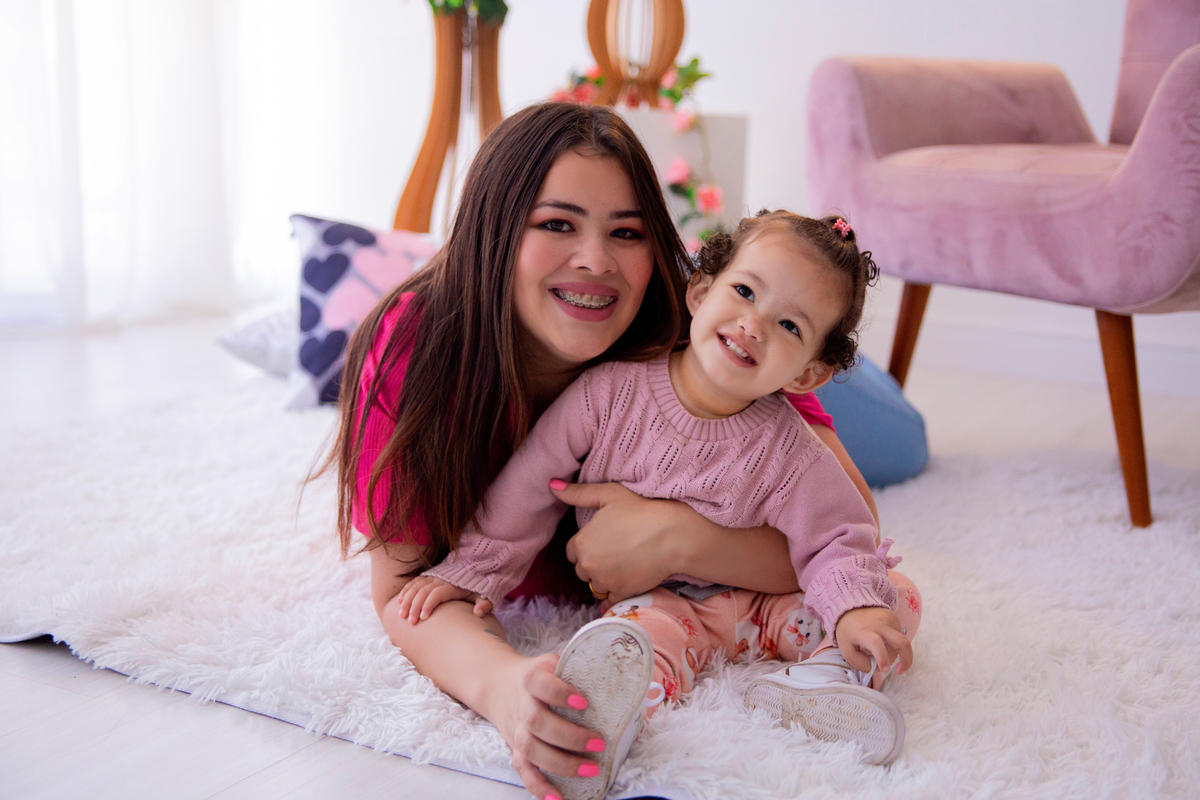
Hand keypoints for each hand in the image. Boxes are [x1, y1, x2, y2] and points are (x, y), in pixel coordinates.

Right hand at [395, 575, 492, 623]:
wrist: (477, 571)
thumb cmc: (480, 589)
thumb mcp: (487, 595)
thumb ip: (484, 604)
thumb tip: (478, 612)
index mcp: (454, 586)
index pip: (437, 593)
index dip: (429, 605)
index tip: (423, 618)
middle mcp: (442, 579)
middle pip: (424, 591)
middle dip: (414, 606)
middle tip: (410, 622)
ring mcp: (434, 577)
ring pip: (416, 586)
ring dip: (407, 600)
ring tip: (401, 615)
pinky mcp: (430, 576)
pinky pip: (415, 582)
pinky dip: (406, 591)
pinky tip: (399, 601)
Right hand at [490, 653, 608, 799]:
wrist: (498, 685)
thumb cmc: (540, 675)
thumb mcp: (554, 662)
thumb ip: (579, 669)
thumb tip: (623, 677)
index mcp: (531, 679)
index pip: (540, 683)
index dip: (559, 693)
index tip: (583, 702)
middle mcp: (521, 705)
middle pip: (536, 721)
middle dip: (569, 736)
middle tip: (599, 743)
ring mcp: (517, 730)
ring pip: (530, 749)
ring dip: (560, 763)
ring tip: (591, 770)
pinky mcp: (516, 750)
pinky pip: (524, 770)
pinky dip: (539, 786)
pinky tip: (557, 798)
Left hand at [552, 481, 679, 602]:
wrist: (672, 535)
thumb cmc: (641, 511)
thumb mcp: (608, 494)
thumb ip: (578, 493)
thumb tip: (551, 484)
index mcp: (582, 542)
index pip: (573, 551)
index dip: (587, 545)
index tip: (604, 539)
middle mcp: (589, 565)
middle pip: (583, 570)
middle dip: (594, 562)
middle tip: (617, 549)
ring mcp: (605, 582)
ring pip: (597, 584)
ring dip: (605, 577)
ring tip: (625, 562)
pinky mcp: (621, 593)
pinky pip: (610, 599)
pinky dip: (616, 592)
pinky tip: (628, 578)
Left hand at [834, 606, 912, 685]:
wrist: (851, 608)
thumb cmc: (849, 631)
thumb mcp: (847, 650)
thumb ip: (860, 663)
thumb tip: (878, 669)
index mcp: (865, 632)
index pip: (876, 644)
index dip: (882, 658)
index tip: (885, 669)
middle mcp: (881, 625)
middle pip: (902, 643)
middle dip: (906, 660)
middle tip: (899, 671)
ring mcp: (890, 620)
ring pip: (899, 643)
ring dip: (891, 653)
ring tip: (876, 650)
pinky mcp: (895, 619)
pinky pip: (898, 637)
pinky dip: (891, 645)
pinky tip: (881, 642)